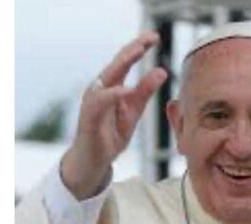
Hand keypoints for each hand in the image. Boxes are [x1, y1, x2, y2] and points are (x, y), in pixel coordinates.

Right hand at [61, 32, 167, 199]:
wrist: (95, 160)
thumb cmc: (111, 134)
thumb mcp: (134, 111)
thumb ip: (145, 91)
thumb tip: (162, 71)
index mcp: (112, 86)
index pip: (126, 61)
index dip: (139, 48)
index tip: (155, 37)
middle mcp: (100, 89)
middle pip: (117, 63)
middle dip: (133, 48)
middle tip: (150, 38)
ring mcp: (93, 101)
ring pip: (106, 77)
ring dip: (122, 63)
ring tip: (139, 51)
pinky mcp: (88, 117)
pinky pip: (99, 102)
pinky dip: (113, 95)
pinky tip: (126, 89)